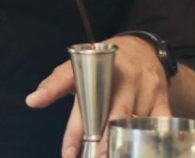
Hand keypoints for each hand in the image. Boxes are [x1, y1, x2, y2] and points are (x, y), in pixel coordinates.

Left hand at [25, 36, 171, 157]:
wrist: (143, 48)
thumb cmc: (106, 64)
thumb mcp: (80, 66)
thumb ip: (57, 83)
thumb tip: (32, 101)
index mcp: (98, 67)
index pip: (81, 96)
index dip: (74, 129)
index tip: (68, 153)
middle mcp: (122, 77)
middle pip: (112, 114)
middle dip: (101, 141)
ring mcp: (145, 88)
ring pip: (134, 123)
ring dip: (122, 145)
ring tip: (111, 157)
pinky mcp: (161, 97)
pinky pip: (160, 122)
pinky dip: (151, 139)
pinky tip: (141, 152)